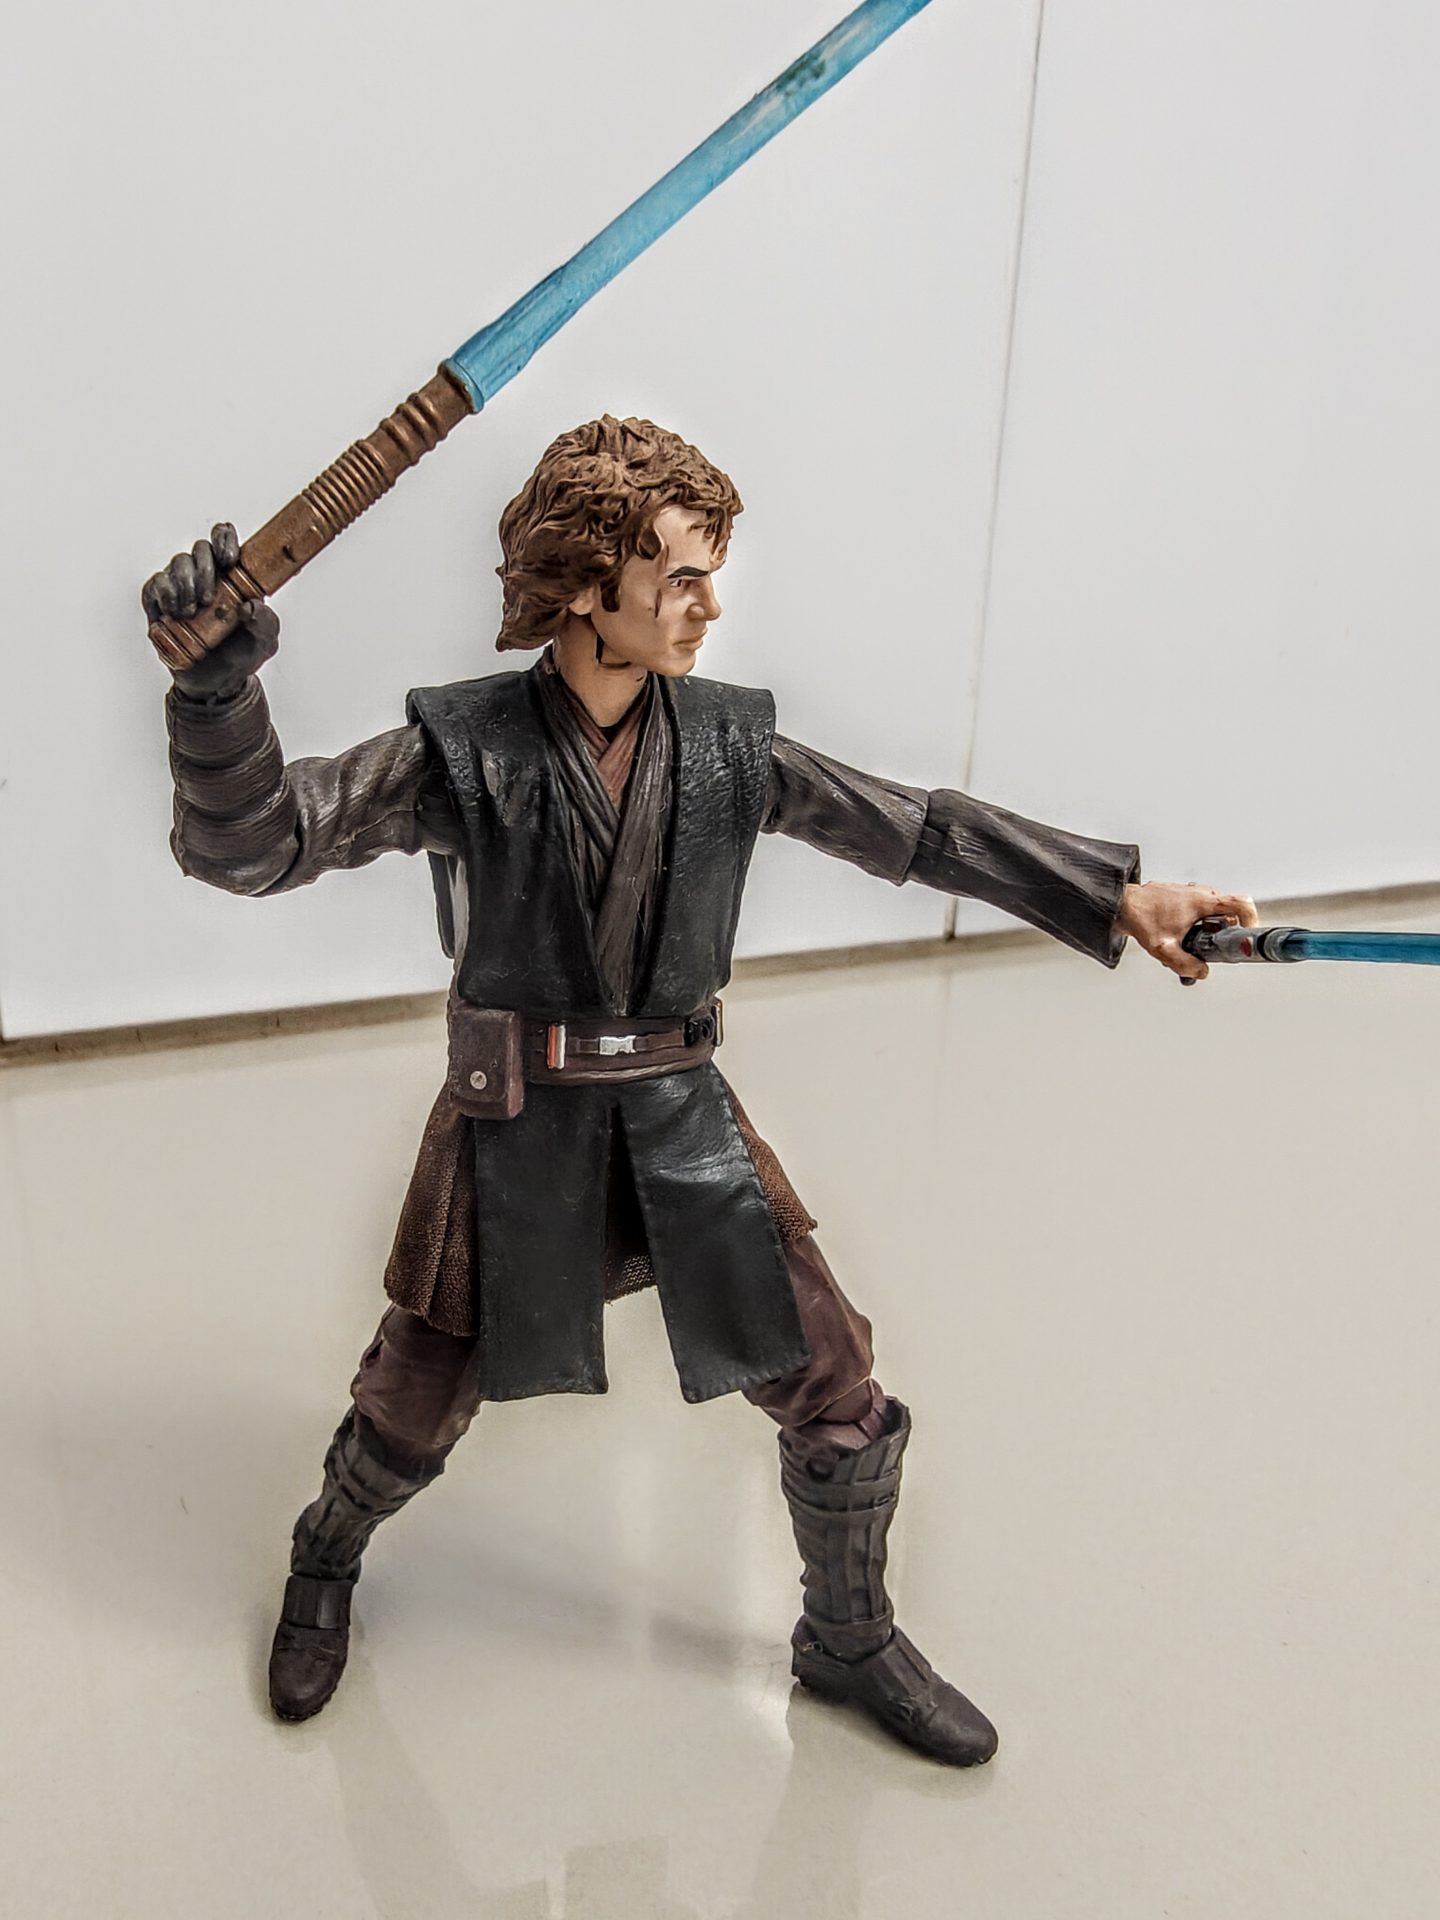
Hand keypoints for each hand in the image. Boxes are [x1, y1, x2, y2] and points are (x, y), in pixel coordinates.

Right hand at [141, 523, 279, 697]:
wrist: (214, 683)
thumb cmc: (240, 656)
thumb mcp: (264, 643)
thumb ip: (266, 623)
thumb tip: (252, 606)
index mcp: (232, 575)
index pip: (224, 539)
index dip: (224, 539)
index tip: (229, 560)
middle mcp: (205, 575)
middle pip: (200, 549)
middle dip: (204, 569)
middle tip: (208, 598)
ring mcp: (181, 586)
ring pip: (178, 563)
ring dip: (185, 584)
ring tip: (192, 611)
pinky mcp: (159, 601)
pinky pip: (156, 583)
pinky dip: (165, 593)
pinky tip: (174, 611)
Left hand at [1116, 881, 1257, 982]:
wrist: (1123, 905)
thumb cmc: (1142, 918)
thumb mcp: (1164, 948)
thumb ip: (1185, 964)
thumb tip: (1202, 972)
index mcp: (1203, 901)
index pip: (1241, 904)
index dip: (1251, 920)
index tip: (1248, 935)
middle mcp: (1202, 894)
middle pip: (1228, 916)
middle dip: (1220, 935)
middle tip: (1207, 948)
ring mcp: (1194, 894)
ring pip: (1213, 916)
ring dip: (1205, 932)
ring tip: (1186, 942)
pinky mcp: (1186, 898)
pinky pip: (1201, 913)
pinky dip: (1196, 927)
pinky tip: (1179, 937)